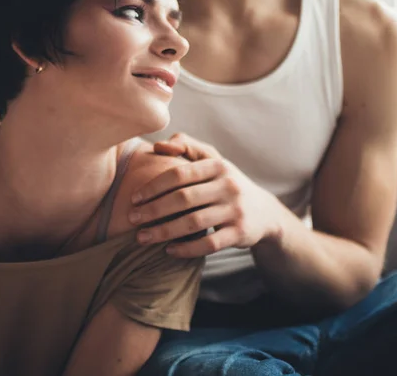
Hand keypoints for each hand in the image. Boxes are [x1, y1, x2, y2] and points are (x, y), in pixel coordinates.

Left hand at [129, 133, 282, 257]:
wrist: (264, 212)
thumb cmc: (225, 183)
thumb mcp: (212, 159)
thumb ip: (186, 146)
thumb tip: (157, 146)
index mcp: (217, 165)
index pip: (179, 174)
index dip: (153, 186)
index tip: (134, 198)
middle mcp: (228, 186)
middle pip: (183, 199)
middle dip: (153, 210)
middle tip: (132, 219)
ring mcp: (235, 210)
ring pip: (193, 223)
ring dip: (164, 231)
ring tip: (142, 238)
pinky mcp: (240, 233)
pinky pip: (209, 244)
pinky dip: (187, 248)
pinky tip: (168, 250)